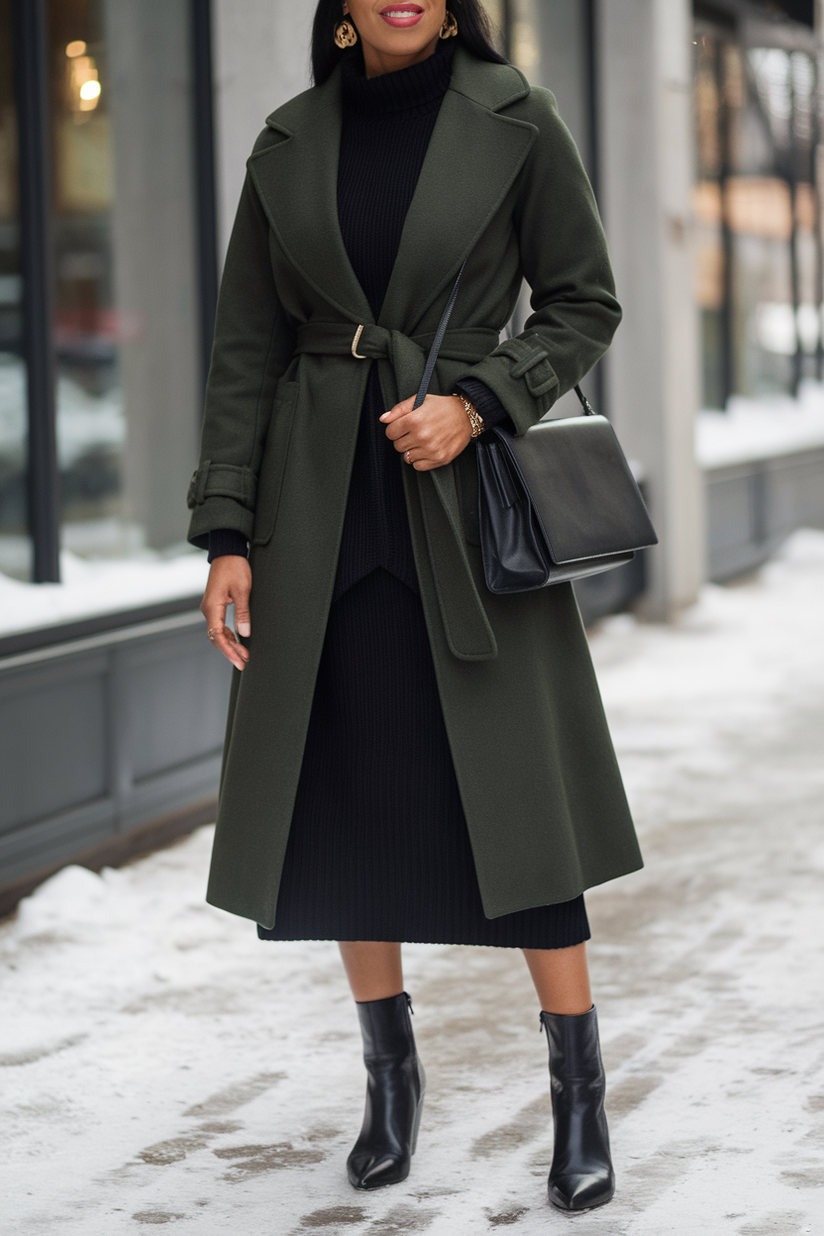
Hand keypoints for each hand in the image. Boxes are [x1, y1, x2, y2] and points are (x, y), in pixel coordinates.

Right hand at [200, 555, 251, 670]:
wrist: (227, 552)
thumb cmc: (235, 568)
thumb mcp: (243, 590)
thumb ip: (243, 613)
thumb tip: (244, 633)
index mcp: (212, 607)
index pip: (218, 636)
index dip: (228, 651)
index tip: (239, 660)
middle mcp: (208, 610)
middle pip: (216, 637)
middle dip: (230, 651)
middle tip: (244, 662)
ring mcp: (211, 608)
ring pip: (218, 632)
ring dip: (231, 644)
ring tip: (244, 654)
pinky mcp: (215, 605)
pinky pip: (219, 624)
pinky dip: (229, 634)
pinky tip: (239, 641)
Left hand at [380, 393, 470, 470]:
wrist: (467, 415)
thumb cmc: (443, 407)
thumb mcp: (420, 400)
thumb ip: (399, 409)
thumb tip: (383, 419)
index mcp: (414, 420)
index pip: (390, 433)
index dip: (395, 429)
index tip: (402, 427)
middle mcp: (421, 436)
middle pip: (397, 446)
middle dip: (403, 439)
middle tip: (414, 433)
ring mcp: (431, 449)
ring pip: (407, 457)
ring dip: (411, 450)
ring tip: (422, 441)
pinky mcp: (439, 459)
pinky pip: (418, 466)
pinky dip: (420, 460)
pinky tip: (426, 450)